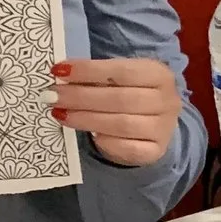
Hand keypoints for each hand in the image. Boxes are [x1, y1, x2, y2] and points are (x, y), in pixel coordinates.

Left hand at [52, 58, 183, 166]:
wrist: (155, 124)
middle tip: (52, 95)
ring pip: (122, 124)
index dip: (89, 70)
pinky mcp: (156, 150)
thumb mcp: (121, 78)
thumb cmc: (131, 94)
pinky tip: (90, 136)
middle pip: (120, 99)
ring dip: (86, 118)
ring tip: (60, 113)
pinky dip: (106, 142)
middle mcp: (167, 100)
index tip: (58, 71)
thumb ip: (97, 76)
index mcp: (159, 74)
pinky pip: (128, 148)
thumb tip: (61, 76)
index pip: (122, 71)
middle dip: (81, 97)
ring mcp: (164, 128)